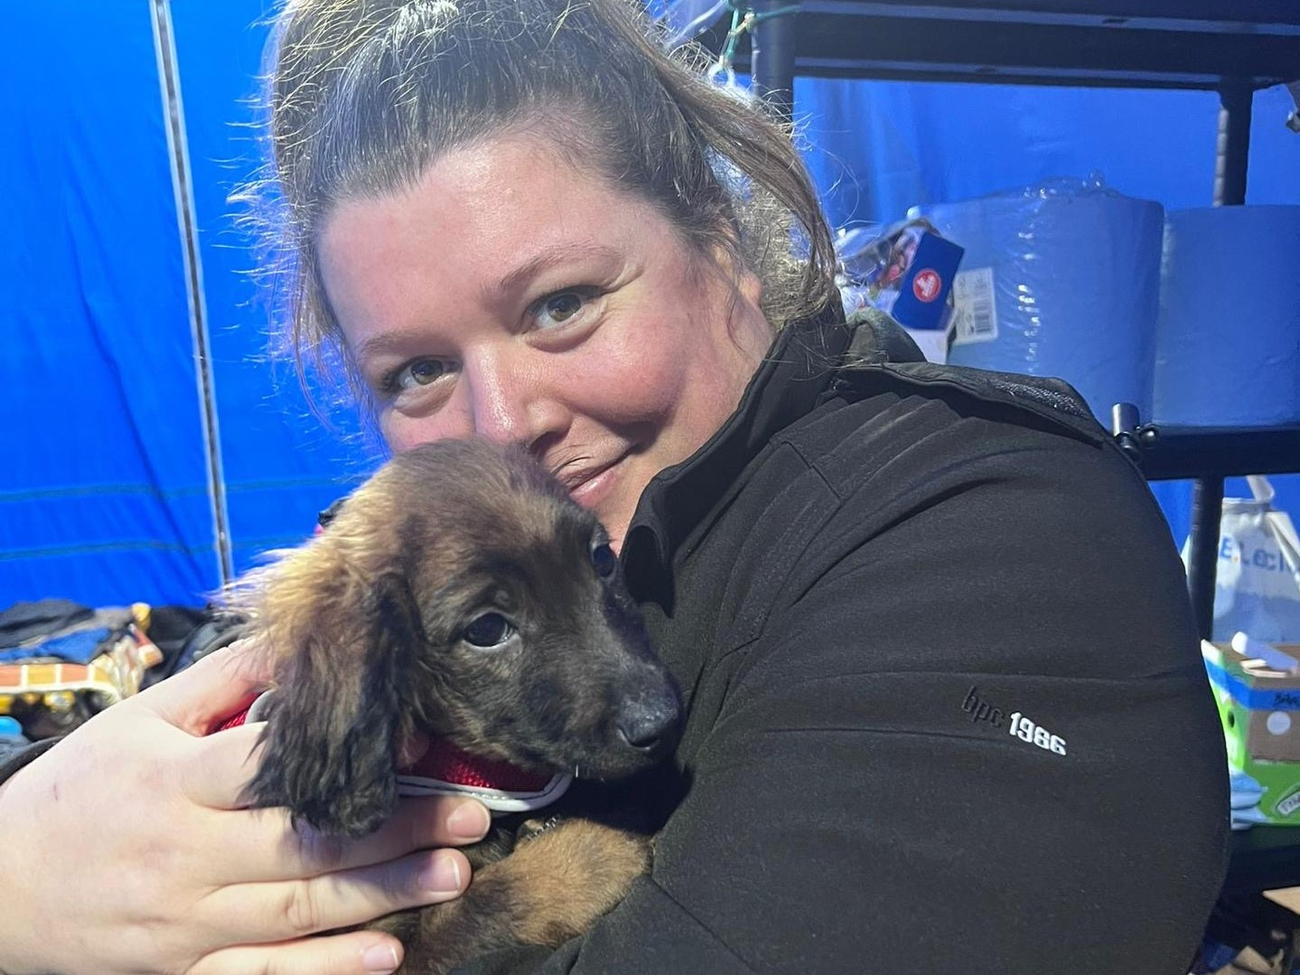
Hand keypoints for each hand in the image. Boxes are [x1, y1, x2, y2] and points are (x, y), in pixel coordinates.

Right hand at [0, 640, 491, 974]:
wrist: (0, 889)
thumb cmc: (85, 789)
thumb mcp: (142, 721)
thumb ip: (224, 682)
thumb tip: (304, 646)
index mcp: (174, 780)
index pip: (269, 767)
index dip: (345, 756)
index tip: (420, 745)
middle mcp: (183, 854)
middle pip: (301, 844)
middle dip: (393, 831)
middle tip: (470, 820)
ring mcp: (184, 920)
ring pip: (295, 913)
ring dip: (381, 896)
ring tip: (452, 875)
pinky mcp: (184, 969)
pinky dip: (323, 970)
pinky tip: (385, 955)